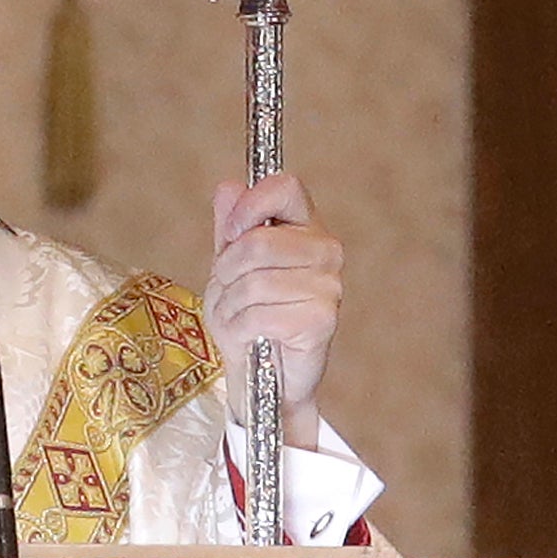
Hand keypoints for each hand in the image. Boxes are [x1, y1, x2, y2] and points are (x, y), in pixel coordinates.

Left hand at [205, 172, 343, 449]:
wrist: (260, 371)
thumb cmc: (246, 311)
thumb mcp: (228, 262)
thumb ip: (229, 223)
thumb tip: (230, 187)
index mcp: (305, 224)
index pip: (285, 186)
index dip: (249, 206)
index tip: (230, 233)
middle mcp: (325, 250)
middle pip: (258, 242)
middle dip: (227, 270)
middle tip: (228, 288)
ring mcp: (329, 285)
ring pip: (254, 281)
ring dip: (230, 304)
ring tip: (237, 315)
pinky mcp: (322, 319)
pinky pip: (260, 314)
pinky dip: (239, 327)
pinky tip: (247, 334)